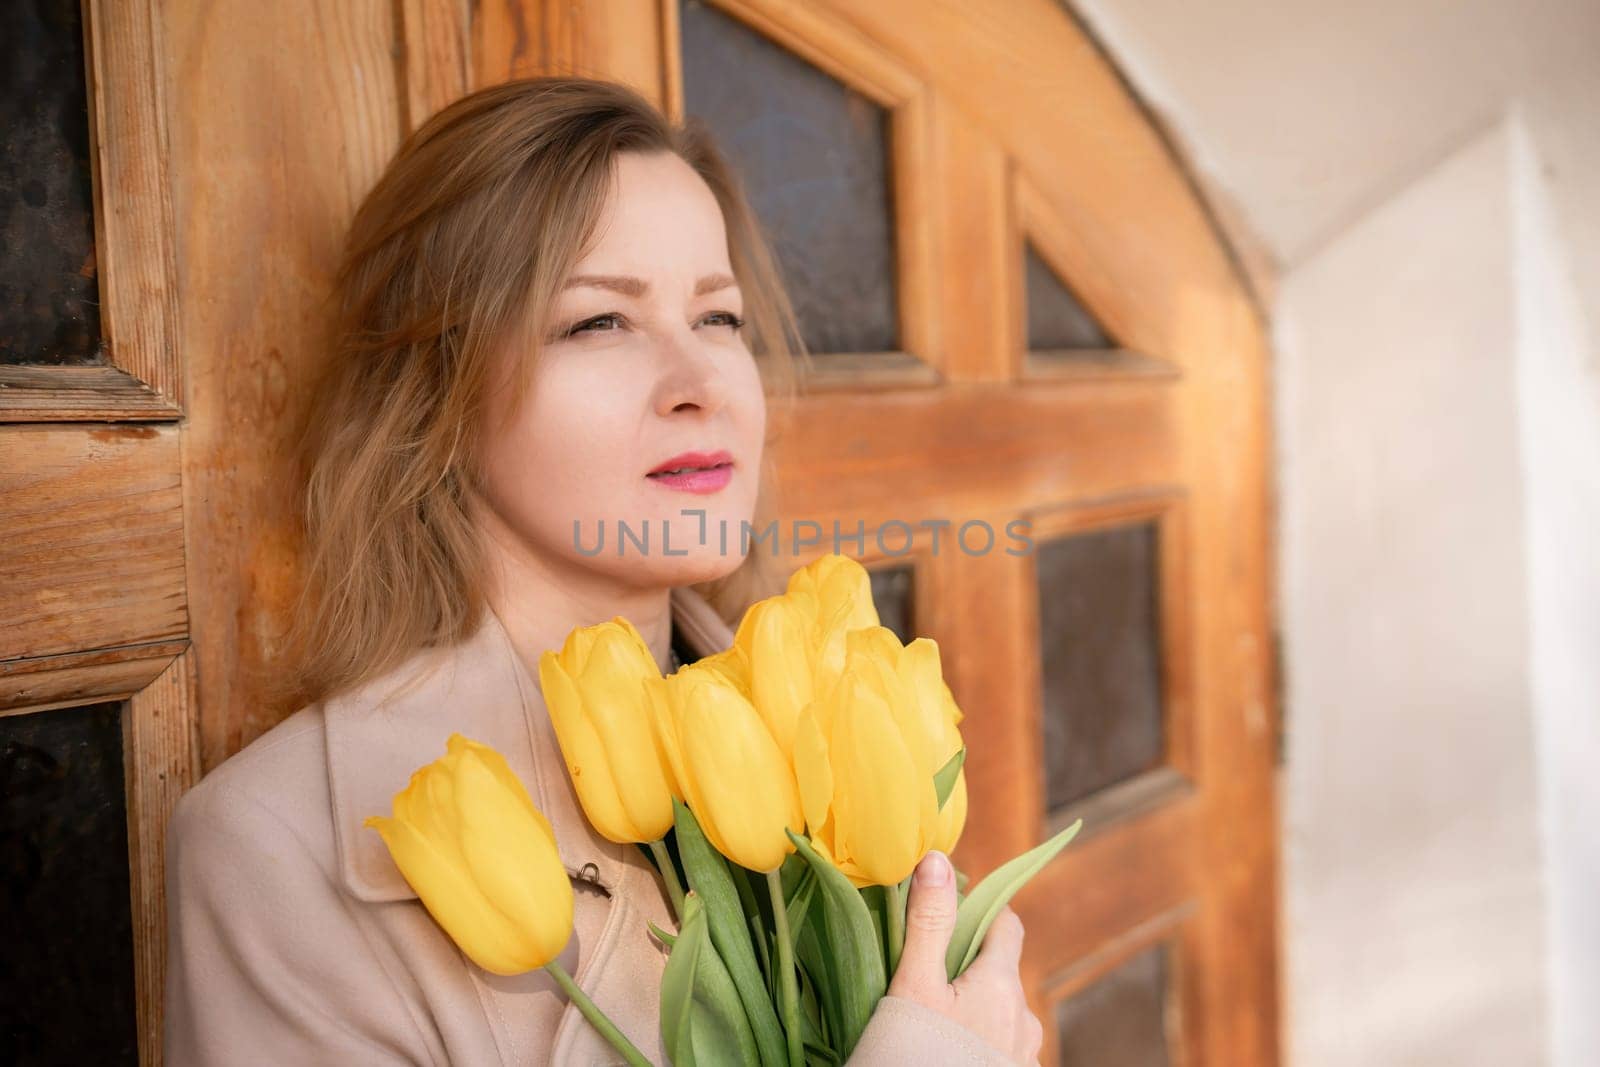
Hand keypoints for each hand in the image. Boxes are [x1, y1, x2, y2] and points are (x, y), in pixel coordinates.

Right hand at [887, 850, 1044, 1065]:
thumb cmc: (914, 1054)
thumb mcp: (913, 985)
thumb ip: (928, 922)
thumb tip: (937, 858)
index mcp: (1003, 985)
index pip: (1007, 924)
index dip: (982, 910)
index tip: (952, 910)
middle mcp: (1024, 1020)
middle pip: (1002, 972)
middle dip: (970, 965)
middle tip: (926, 971)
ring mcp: (1022, 1058)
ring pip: (1002, 1014)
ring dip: (975, 1007)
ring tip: (933, 1018)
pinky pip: (1000, 1049)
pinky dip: (978, 1042)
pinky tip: (947, 1050)